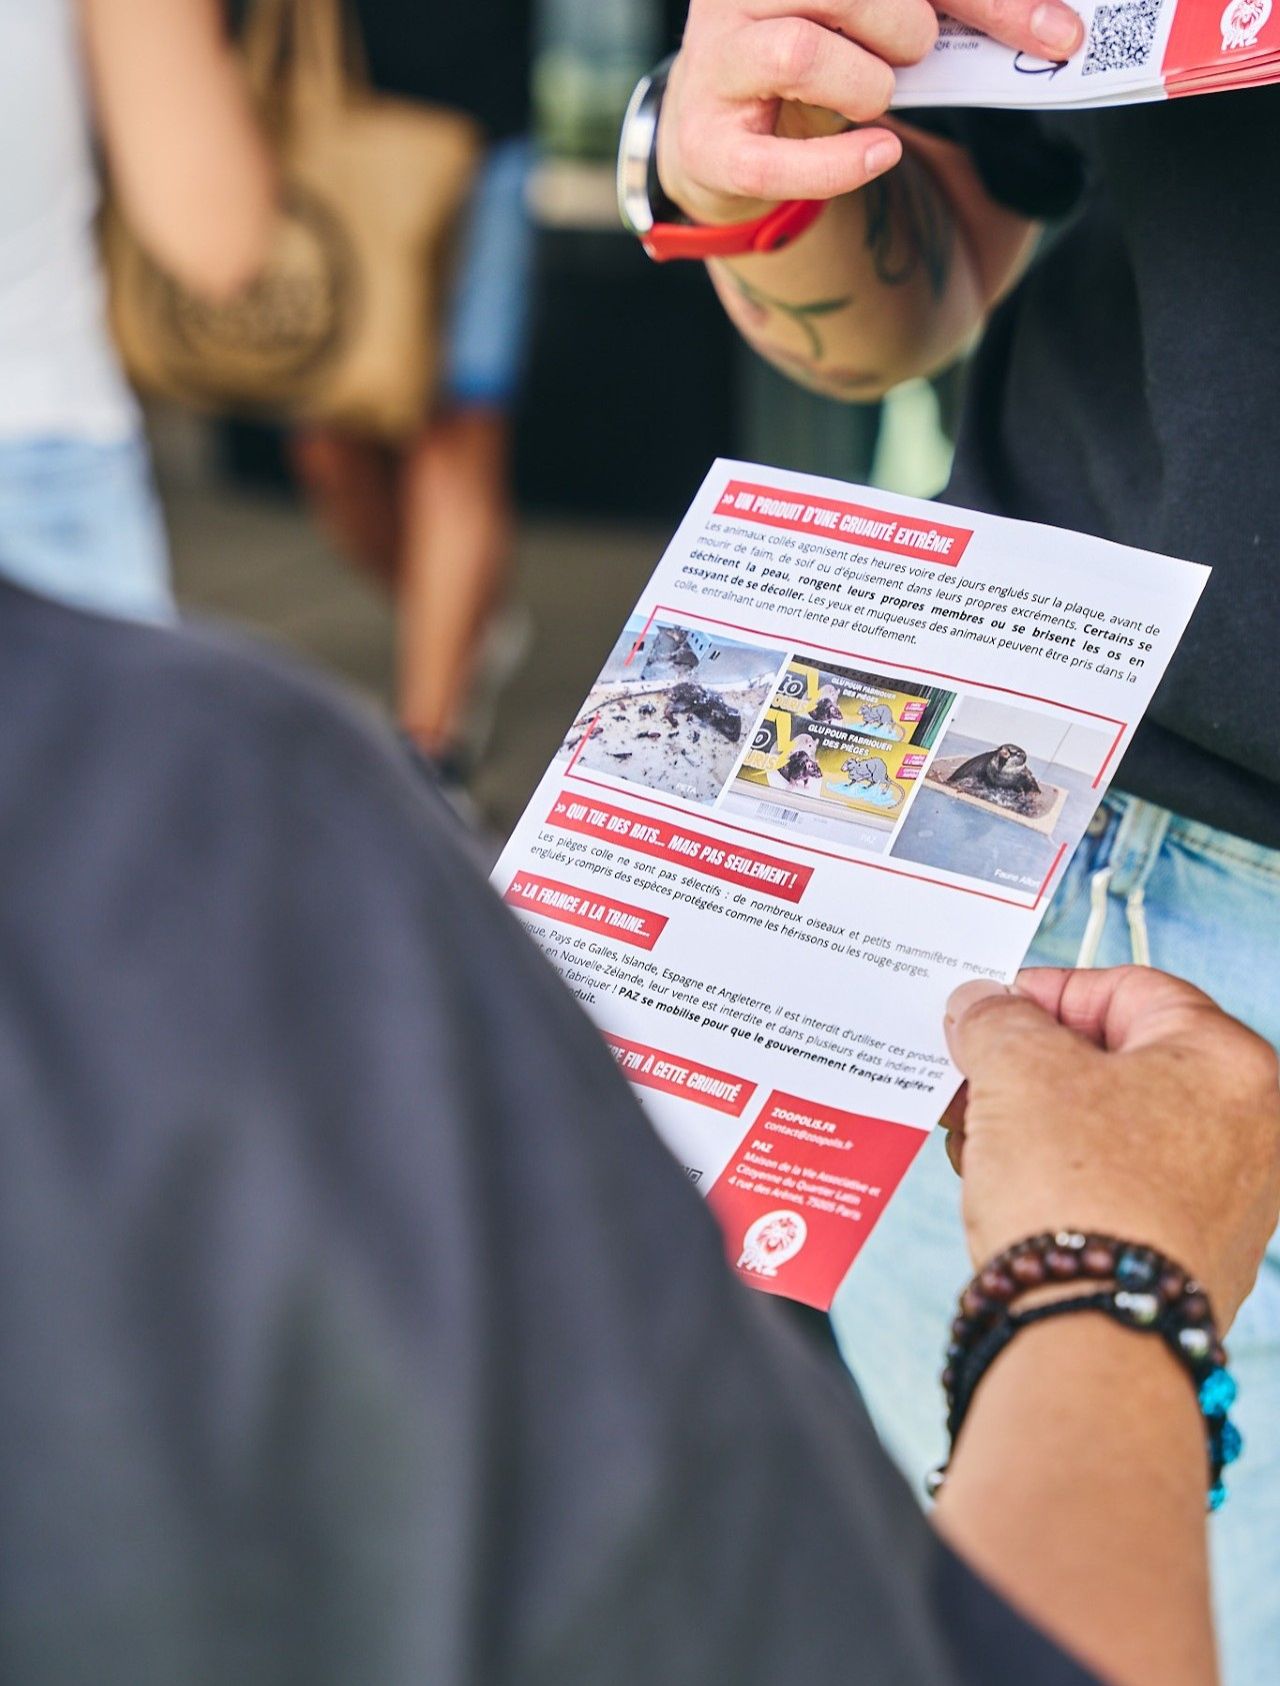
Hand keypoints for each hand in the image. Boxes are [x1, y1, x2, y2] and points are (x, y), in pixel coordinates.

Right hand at [657, 0, 1085, 225]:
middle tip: (911, 52)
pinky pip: (772, 160)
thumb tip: (1057, 31)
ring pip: (800, 53)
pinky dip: (837, 165)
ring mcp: (717, 59)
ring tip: (873, 96)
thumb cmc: (817, 54)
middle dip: (905, 27)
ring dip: (866, 85)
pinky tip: (880, 153)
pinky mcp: (706, 139)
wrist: (723, 123)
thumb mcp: (887, 15)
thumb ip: (958, 8)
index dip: (986, 1)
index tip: (1057, 34)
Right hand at [943, 966, 1279, 1327]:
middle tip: (968, 1071)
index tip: (988, 1008)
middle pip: (1118, 1061)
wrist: (1091, 1338)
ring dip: (1031, 1118)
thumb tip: (982, 1005)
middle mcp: (1247, 1128)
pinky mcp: (1185, 1253)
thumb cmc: (1078, 1193)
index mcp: (1230, 1063)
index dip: (1046, 990)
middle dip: (1029, 1063)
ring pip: (1110, 1126)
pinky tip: (998, 1181)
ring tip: (969, 1133)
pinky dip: (1055, 1173)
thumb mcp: (1019, 1069)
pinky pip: (1113, 1186)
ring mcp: (1223, 1198)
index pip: (1129, 988)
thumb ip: (997, 1019)